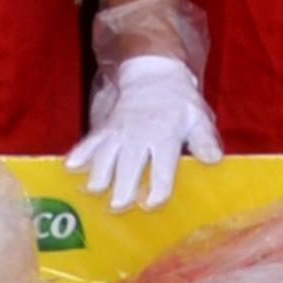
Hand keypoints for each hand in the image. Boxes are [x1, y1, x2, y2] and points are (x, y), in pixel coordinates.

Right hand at [66, 53, 221, 211]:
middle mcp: (138, 137)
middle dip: (121, 189)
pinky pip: (88, 143)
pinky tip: (70, 170)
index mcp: (165, 137)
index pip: (162, 170)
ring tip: (93, 193)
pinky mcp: (103, 130)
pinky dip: (78, 156)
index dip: (157, 191)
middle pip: (127, 167)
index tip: (152, 204)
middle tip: (117, 207)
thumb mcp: (198, 118)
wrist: (153, 75)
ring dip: (98, 176)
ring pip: (103, 158)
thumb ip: (205, 140)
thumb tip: (213, 159)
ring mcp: (118, 133)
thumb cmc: (179, 103)